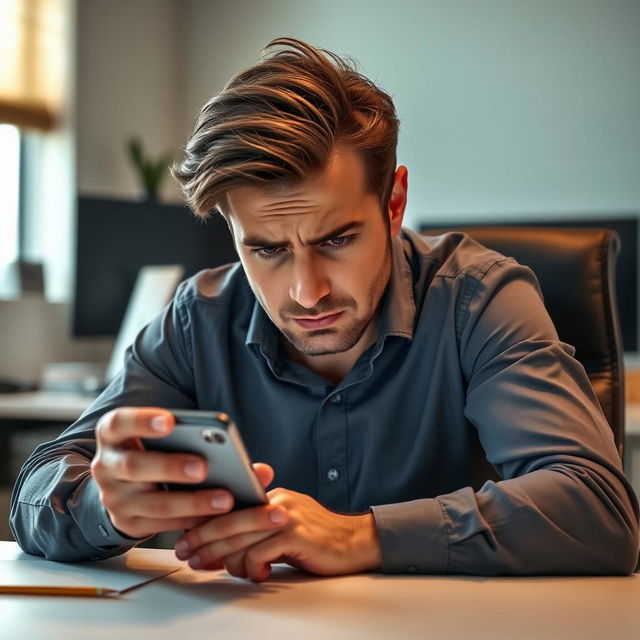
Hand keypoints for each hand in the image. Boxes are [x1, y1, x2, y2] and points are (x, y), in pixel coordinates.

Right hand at [91, 407, 234, 538]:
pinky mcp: (127, 523)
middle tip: (204, 466)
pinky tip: (215, 516)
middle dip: (171, 467)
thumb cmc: (147, 449)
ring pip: (155, 503)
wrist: (120, 487)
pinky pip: (163, 524)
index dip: (142, 421)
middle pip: (134, 466)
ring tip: (224, 499)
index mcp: (111, 436)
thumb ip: (171, 433)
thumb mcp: (148, 436)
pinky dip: (191, 520)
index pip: (118, 423)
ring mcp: (114, 498)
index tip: (170, 421)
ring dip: (192, 502)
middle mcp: (106, 466)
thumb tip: (211, 438)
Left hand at [174, 479, 381, 581]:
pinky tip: (259, 574)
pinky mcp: (295, 535)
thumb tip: (220, 548)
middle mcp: (276, 501)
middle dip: (202, 541)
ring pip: (240, 537)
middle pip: (228, 520)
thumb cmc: (317, 539)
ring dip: (222, 558)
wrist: (356, 541)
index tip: (185, 539)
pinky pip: (259, 553)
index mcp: (270, 495)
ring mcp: (286, 516)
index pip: (229, 506)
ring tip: (219, 569)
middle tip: (189, 556)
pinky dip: (252, 568)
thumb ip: (255, 530)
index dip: (203, 523)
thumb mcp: (282, 527)